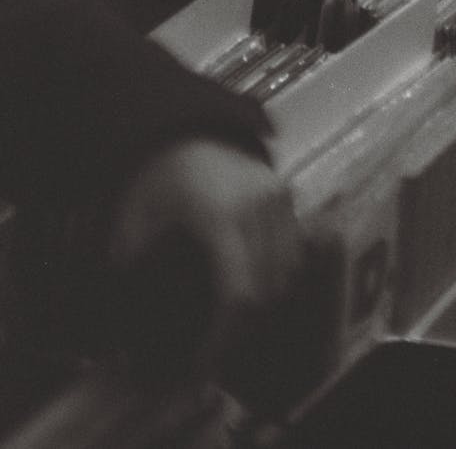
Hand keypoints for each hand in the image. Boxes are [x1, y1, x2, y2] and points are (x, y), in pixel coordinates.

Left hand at [109, 140, 302, 385]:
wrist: (184, 125)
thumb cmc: (156, 173)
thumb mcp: (134, 218)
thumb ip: (130, 265)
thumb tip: (125, 315)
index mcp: (221, 216)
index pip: (238, 294)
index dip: (223, 339)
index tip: (201, 368)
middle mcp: (259, 209)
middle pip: (267, 291)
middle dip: (242, 330)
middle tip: (211, 353)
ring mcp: (278, 199)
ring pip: (287, 273)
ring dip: (263, 304)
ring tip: (229, 322)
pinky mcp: (286, 195)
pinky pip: (293, 250)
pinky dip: (277, 276)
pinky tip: (248, 285)